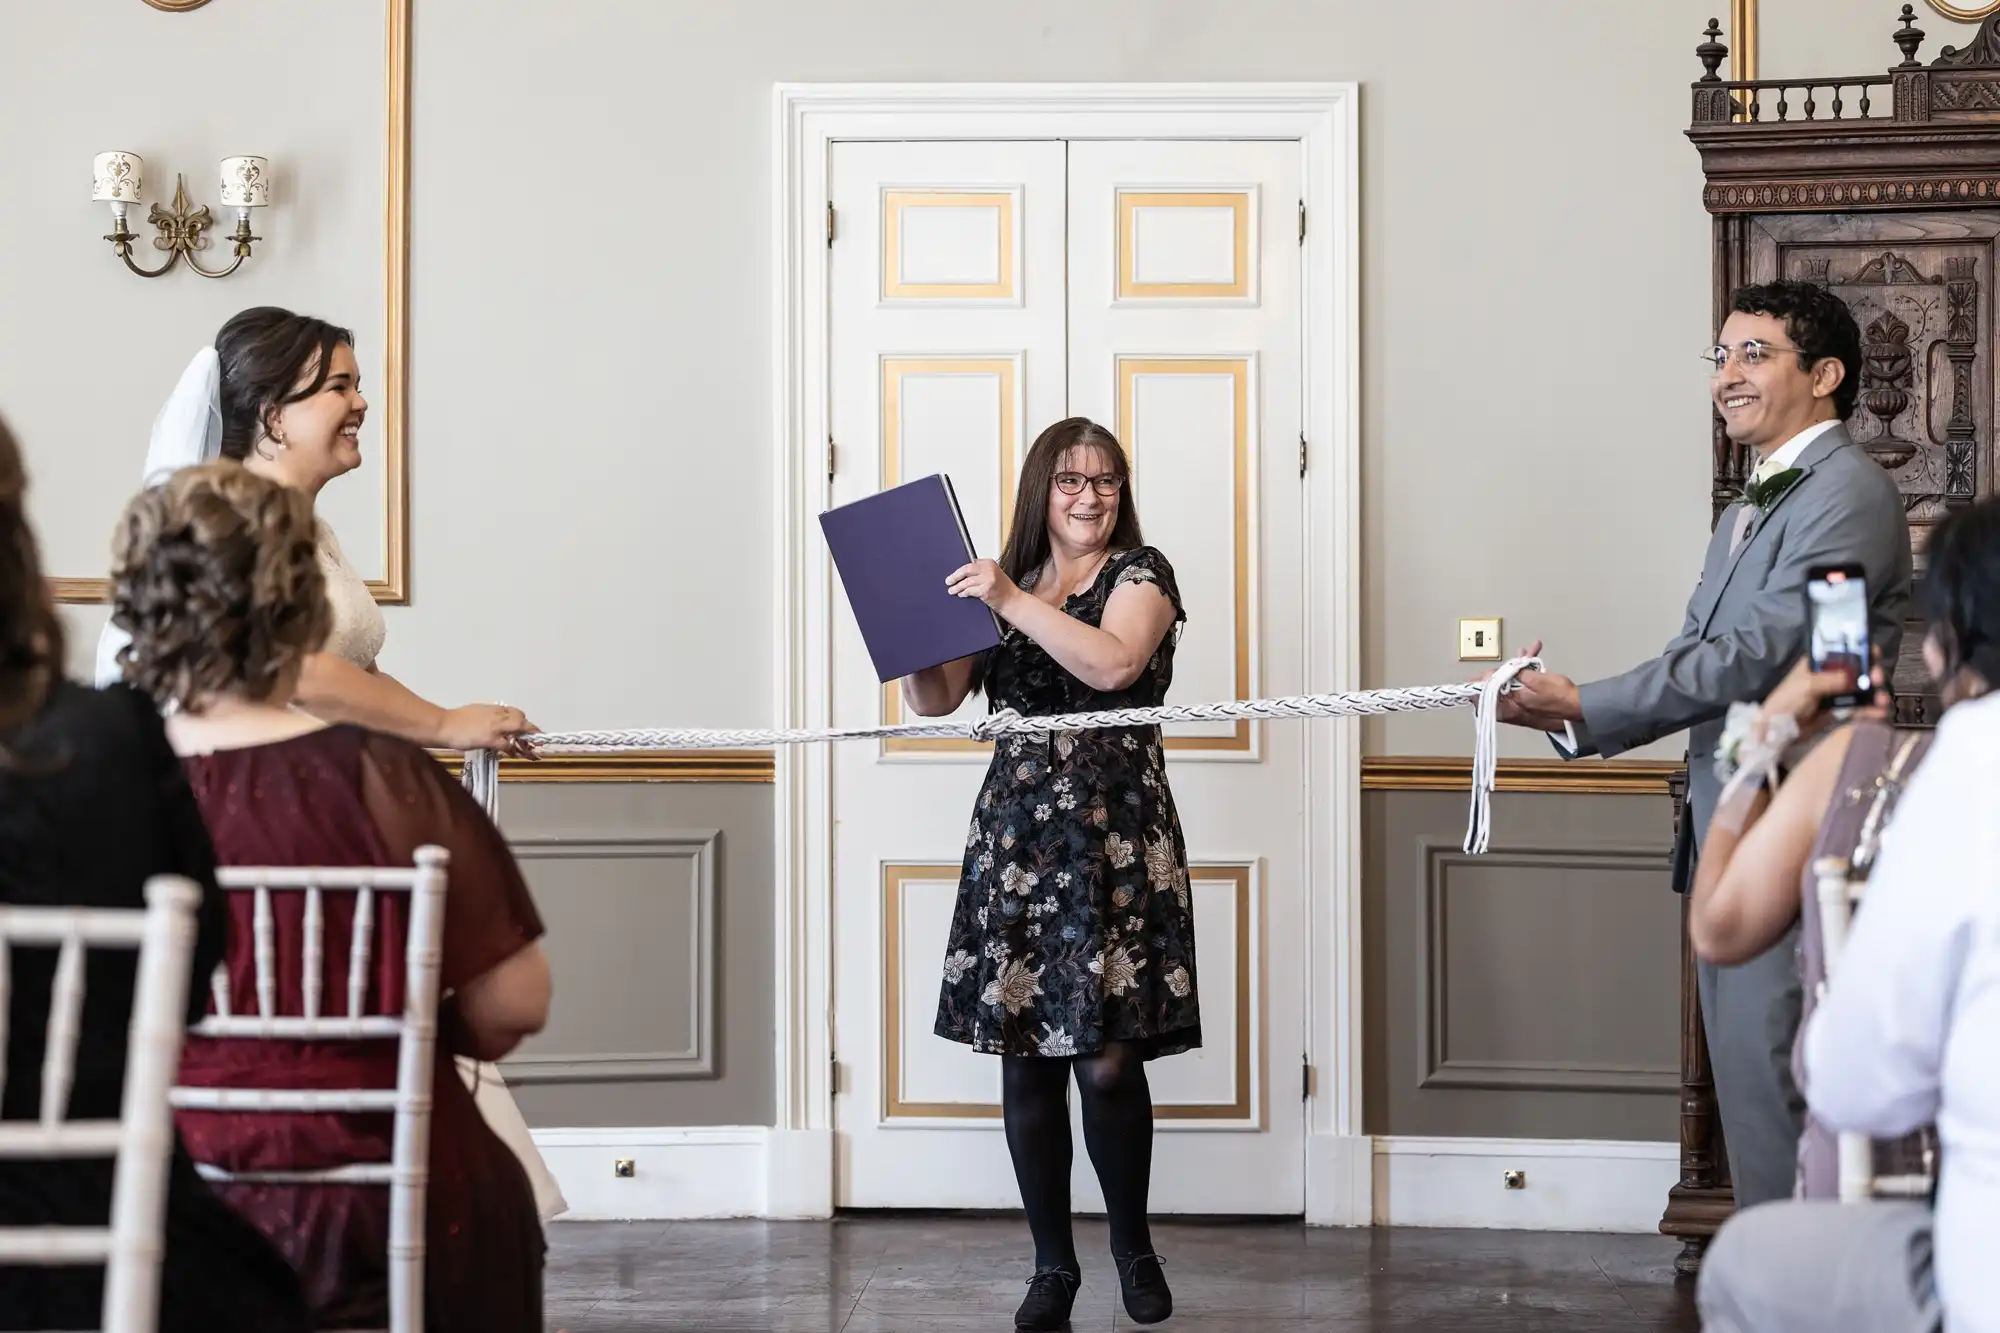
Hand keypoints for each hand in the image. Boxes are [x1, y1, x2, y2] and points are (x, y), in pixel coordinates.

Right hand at [437, 703, 540, 756]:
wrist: (443, 725)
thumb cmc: (454, 721)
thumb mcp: (475, 712)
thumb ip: (488, 717)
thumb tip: (495, 724)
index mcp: (493, 709)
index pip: (515, 713)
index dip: (523, 722)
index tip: (528, 730)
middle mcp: (497, 715)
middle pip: (521, 719)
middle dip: (530, 730)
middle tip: (535, 741)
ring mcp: (495, 726)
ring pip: (519, 729)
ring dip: (526, 741)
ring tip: (532, 751)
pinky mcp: (490, 738)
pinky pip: (507, 744)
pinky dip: (513, 750)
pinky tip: (514, 755)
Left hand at [945, 558, 1020, 614]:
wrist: (1013, 601)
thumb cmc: (1004, 590)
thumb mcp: (995, 574)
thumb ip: (982, 571)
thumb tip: (965, 573)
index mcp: (990, 563)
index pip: (970, 564)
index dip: (960, 570)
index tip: (955, 574)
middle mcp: (989, 569)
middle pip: (966, 570)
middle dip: (955, 576)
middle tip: (949, 581)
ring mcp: (987, 580)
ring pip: (966, 582)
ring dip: (957, 587)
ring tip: (952, 590)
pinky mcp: (985, 590)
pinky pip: (970, 591)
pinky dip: (964, 593)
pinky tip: (961, 594)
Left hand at [1478, 639, 1576, 731]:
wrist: (1580, 708)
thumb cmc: (1561, 698)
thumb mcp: (1536, 680)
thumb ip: (1514, 675)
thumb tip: (1500, 673)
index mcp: (1510, 707)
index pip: (1484, 696)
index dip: (1480, 683)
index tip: (1475, 675)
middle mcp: (1513, 710)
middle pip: (1497, 688)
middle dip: (1503, 670)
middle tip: (1510, 660)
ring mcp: (1521, 707)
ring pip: (1512, 684)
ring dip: (1518, 668)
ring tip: (1527, 653)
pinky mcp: (1530, 704)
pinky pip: (1522, 687)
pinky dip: (1526, 675)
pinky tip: (1532, 662)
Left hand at [1761, 649, 1889, 739]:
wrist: (1776, 730)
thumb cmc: (1787, 701)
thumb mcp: (1806, 686)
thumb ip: (1829, 680)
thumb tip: (1853, 676)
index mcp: (1819, 664)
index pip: (1843, 652)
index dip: (1860, 651)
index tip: (1873, 654)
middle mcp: (1831, 676)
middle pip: (1858, 671)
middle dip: (1872, 674)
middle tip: (1878, 680)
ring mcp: (1836, 695)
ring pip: (1862, 691)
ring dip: (1875, 695)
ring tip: (1884, 701)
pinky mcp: (1838, 712)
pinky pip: (1858, 710)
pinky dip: (1869, 711)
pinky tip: (1880, 714)